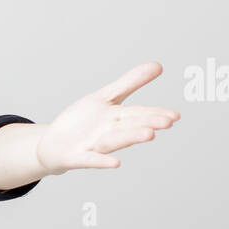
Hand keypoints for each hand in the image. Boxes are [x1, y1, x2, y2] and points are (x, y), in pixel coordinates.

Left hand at [35, 62, 179, 173]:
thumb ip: (130, 83)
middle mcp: (109, 133)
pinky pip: (90, 159)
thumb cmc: (83, 121)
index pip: (139, 114)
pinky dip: (101, 161)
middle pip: (129, 127)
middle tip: (168, 122)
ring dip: (130, 138)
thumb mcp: (106, 97)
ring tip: (149, 135)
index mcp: (117, 118)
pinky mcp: (77, 157)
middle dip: (148, 123)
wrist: (53, 144)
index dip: (156, 114)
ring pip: (114, 141)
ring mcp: (93, 146)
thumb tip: (158, 65)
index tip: (175, 115)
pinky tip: (116, 163)